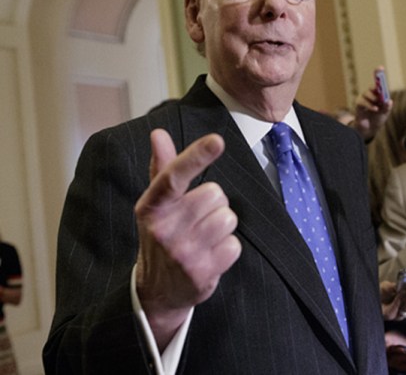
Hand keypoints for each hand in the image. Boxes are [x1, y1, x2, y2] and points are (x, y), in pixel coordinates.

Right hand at [135, 129, 241, 348]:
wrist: (157, 291)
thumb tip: (158, 133)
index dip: (197, 156)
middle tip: (198, 219)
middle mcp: (163, 229)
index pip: (174, 175)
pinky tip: (210, 256)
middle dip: (214, 204)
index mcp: (151, 206)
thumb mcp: (157, 204)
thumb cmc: (162, 236)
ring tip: (204, 238)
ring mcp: (182, 253)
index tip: (217, 140)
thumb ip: (162, 168)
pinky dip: (228, 249)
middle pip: (215, 194)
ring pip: (227, 218)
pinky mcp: (201, 273)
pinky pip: (234, 245)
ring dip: (222, 226)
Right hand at [351, 67, 392, 140]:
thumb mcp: (385, 113)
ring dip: (373, 99)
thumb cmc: (378, 119)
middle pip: (372, 87)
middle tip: (381, 94)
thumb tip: (389, 101)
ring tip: (377, 107)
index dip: (378, 74)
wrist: (370, 129)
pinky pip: (362, 101)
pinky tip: (375, 109)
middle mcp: (371, 94)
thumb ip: (387, 107)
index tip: (380, 67)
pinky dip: (370, 105)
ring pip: (367, 93)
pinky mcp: (358, 104)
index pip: (379, 82)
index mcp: (379, 94)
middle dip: (377, 89)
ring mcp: (364, 99)